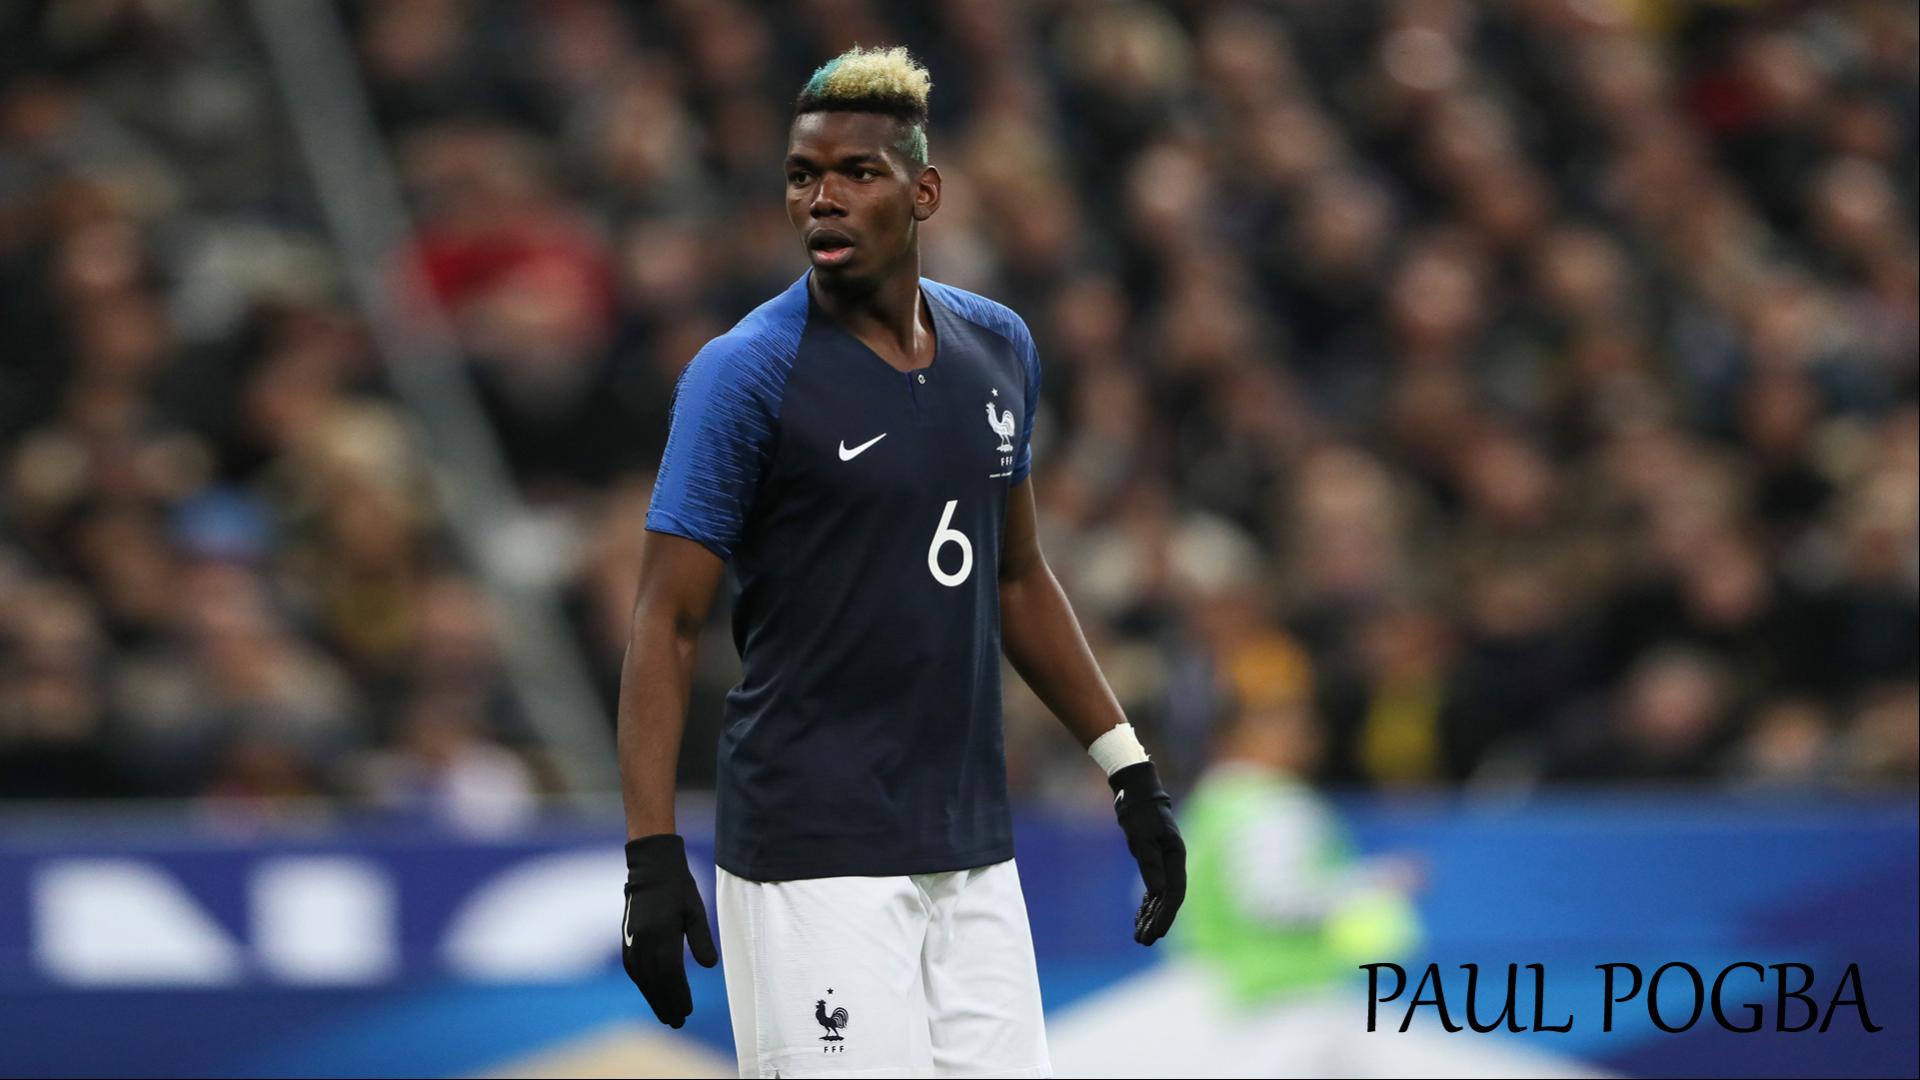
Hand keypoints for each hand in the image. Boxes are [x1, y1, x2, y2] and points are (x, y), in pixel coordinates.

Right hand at [622, 834, 718, 1026]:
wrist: (650, 870)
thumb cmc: (678, 890)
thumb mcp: (695, 911)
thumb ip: (701, 939)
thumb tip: (709, 966)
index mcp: (662, 935)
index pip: (671, 975)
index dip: (679, 995)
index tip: (687, 1011)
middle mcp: (644, 942)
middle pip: (656, 983)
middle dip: (667, 1004)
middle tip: (678, 1022)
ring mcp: (632, 942)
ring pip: (643, 980)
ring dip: (654, 999)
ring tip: (666, 1016)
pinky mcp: (627, 941)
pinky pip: (634, 971)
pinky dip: (644, 986)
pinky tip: (652, 995)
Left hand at [1109, 762, 1185, 944]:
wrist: (1136, 792)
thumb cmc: (1140, 812)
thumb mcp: (1142, 838)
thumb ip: (1150, 865)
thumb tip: (1158, 893)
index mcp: (1176, 857)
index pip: (1174, 893)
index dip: (1166, 915)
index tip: (1156, 933)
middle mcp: (1174, 863)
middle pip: (1169, 899)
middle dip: (1157, 921)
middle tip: (1143, 941)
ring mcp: (1165, 863)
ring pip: (1160, 897)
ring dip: (1150, 917)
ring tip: (1139, 937)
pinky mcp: (1154, 862)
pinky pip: (1153, 889)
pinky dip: (1146, 904)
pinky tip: (1139, 918)